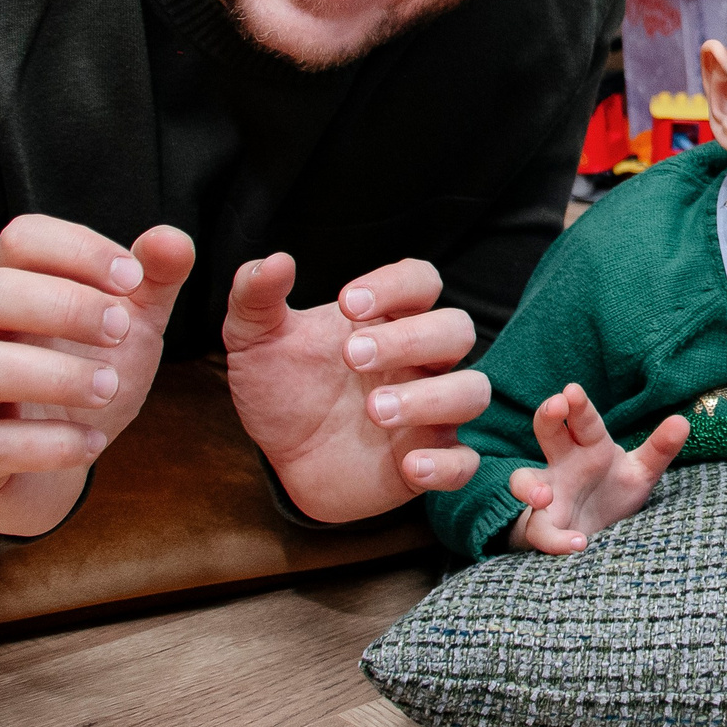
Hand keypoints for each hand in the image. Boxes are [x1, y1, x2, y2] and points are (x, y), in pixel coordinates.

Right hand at [0, 216, 194, 536]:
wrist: (43, 471)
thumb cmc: (80, 377)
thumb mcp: (127, 326)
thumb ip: (152, 282)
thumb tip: (174, 239)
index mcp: (8, 289)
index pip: (19, 239)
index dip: (77, 249)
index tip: (132, 278)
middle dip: (64, 306)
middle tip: (120, 329)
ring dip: (56, 375)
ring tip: (109, 387)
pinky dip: (50, 444)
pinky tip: (93, 443)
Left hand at [223, 254, 487, 523]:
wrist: (282, 458)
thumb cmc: (282, 388)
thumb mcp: (255, 339)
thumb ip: (256, 296)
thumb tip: (273, 261)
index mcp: (388, 320)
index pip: (420, 281)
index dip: (395, 285)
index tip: (346, 304)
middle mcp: (421, 361)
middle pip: (456, 329)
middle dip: (411, 339)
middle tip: (352, 357)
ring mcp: (432, 412)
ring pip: (472, 391)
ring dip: (431, 398)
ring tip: (375, 410)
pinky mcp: (431, 459)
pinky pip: (465, 462)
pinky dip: (447, 464)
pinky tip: (410, 466)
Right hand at [507, 384, 689, 552]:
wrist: (594, 534)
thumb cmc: (612, 493)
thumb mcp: (640, 472)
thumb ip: (659, 449)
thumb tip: (683, 421)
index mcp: (588, 445)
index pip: (583, 420)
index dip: (577, 405)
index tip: (572, 391)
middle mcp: (563, 463)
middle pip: (548, 432)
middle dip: (548, 418)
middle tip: (555, 407)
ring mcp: (547, 494)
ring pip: (523, 480)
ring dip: (529, 485)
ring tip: (544, 495)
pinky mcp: (541, 527)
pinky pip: (539, 531)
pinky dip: (555, 539)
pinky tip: (578, 543)